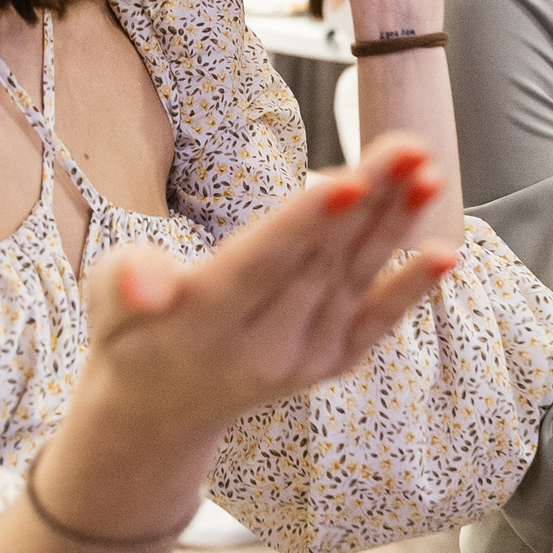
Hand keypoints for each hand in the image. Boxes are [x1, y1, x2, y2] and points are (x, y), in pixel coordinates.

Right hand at [78, 135, 461, 434]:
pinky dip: (411, 289)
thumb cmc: (133, 329)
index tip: (349, 181)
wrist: (161, 408)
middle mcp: (262, 347)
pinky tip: (445, 253)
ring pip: (354, 279)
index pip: (262, 265)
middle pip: (321, 262)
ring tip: (427, 169)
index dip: (306, 224)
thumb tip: (144, 280)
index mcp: (204, 322)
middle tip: (408, 145)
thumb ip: (126, 283)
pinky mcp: (330, 362)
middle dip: (370, 202)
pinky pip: (376, 322)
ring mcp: (303, 359)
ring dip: (396, 224)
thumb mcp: (108, 302)